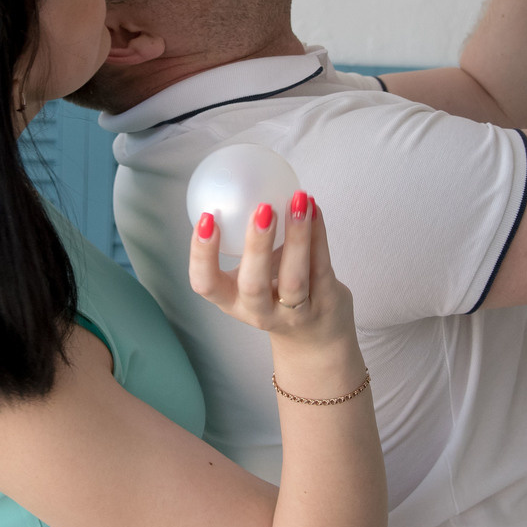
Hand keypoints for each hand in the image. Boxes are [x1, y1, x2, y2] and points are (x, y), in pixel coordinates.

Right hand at [189, 191, 356, 349]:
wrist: (315, 341)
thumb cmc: (275, 296)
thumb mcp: (250, 279)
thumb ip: (244, 246)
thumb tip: (239, 185)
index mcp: (232, 302)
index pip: (205, 285)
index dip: (201, 255)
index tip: (207, 218)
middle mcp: (260, 312)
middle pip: (253, 286)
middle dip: (256, 246)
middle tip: (261, 208)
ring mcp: (295, 312)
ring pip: (294, 277)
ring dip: (297, 235)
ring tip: (297, 199)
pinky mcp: (325, 302)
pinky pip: (321, 264)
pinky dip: (318, 232)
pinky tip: (313, 206)